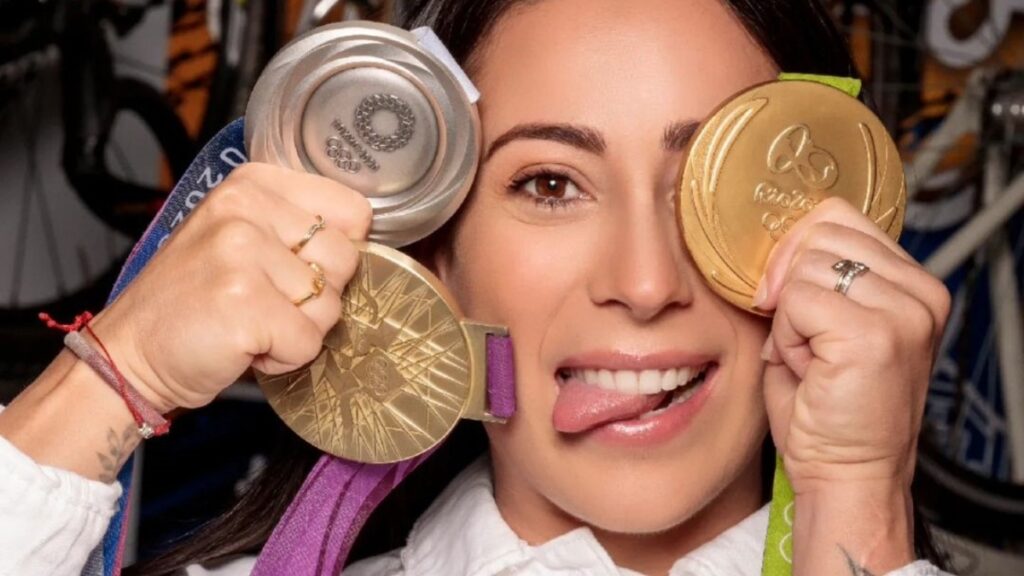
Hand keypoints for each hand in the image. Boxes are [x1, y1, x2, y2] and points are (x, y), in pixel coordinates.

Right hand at [90, 162, 371, 411]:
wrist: (129, 352)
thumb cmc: (193, 300)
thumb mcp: (240, 237)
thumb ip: (296, 228)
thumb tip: (363, 245)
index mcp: (253, 184)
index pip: (352, 210)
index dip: (337, 253)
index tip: (298, 269)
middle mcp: (246, 208)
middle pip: (347, 260)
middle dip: (318, 297)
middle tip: (267, 303)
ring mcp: (242, 254)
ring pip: (331, 306)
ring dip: (298, 330)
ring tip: (252, 324)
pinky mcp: (244, 304)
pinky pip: (308, 342)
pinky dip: (284, 359)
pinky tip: (244, 346)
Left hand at [754, 197, 949, 492]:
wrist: (847, 475)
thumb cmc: (828, 411)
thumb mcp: (824, 327)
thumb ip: (812, 277)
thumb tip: (773, 242)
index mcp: (912, 283)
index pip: (836, 216)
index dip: (793, 251)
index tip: (786, 298)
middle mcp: (919, 292)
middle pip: (816, 233)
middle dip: (788, 284)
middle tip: (804, 340)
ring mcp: (903, 312)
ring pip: (803, 267)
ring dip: (788, 316)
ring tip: (812, 359)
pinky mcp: (874, 335)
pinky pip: (796, 301)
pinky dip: (787, 337)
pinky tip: (810, 369)